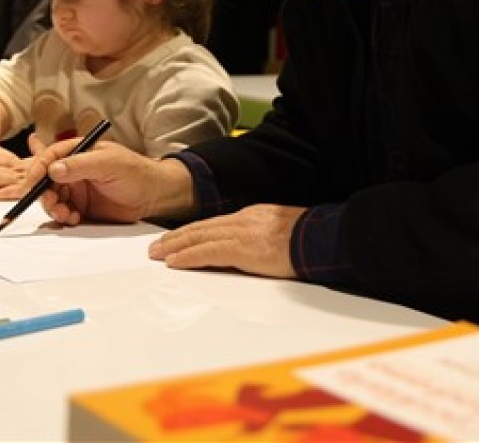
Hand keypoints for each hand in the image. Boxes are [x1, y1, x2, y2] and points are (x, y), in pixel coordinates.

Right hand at [30, 139, 193, 225]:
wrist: (154, 194)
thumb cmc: (136, 172)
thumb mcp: (109, 163)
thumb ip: (80, 165)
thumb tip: (53, 169)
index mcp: (78, 152)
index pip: (49, 157)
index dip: (37, 170)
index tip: (32, 185)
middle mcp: (75, 170)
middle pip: (46, 180)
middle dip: (44, 194)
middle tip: (52, 205)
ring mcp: (78, 189)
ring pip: (53, 199)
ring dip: (54, 208)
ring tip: (66, 215)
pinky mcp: (83, 207)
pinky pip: (65, 213)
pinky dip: (64, 218)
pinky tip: (74, 219)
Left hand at [148, 204, 302, 278]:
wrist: (322, 240)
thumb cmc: (309, 242)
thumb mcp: (281, 233)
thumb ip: (262, 238)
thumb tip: (250, 251)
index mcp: (253, 216)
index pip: (214, 223)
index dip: (192, 231)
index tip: (177, 238)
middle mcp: (244, 220)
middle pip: (201, 227)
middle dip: (176, 237)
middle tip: (156, 246)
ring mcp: (243, 233)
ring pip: (199, 237)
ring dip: (175, 246)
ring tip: (158, 254)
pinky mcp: (244, 249)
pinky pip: (208, 252)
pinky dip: (189, 256)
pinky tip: (175, 261)